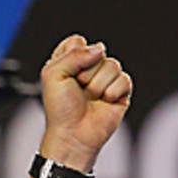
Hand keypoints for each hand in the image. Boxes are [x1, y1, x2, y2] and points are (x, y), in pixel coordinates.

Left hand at [38, 34, 131, 172]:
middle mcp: (86, 70)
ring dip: (98, 85)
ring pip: (112, 65)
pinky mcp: (120, 91)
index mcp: (67, 64)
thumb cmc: (60, 110)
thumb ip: (73, 55)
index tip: (67, 72)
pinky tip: (103, 102)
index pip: (76, 42)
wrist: (73, 134)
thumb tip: (98, 50)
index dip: (74, 54)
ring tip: (90, 98)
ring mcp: (104, 80)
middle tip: (78, 89)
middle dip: (86, 72)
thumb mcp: (53, 75)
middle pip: (97, 51)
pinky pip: (124, 79)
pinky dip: (112, 92)